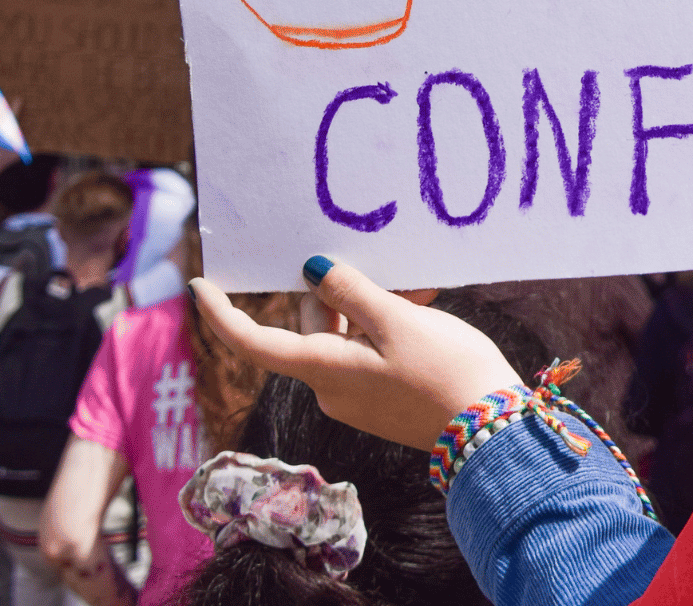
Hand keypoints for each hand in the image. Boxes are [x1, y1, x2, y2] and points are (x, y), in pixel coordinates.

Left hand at [190, 259, 520, 449]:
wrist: (492, 432)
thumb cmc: (446, 371)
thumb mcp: (398, 321)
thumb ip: (352, 292)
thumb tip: (311, 271)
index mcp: (323, 369)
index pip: (254, 342)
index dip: (222, 314)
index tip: (199, 284)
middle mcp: (331, 388)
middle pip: (310, 328)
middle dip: (335, 292)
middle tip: (372, 261)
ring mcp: (357, 397)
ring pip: (345, 336)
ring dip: (367, 306)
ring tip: (413, 286)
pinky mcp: (382, 401)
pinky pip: (368, 353)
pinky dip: (385, 327)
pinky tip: (420, 307)